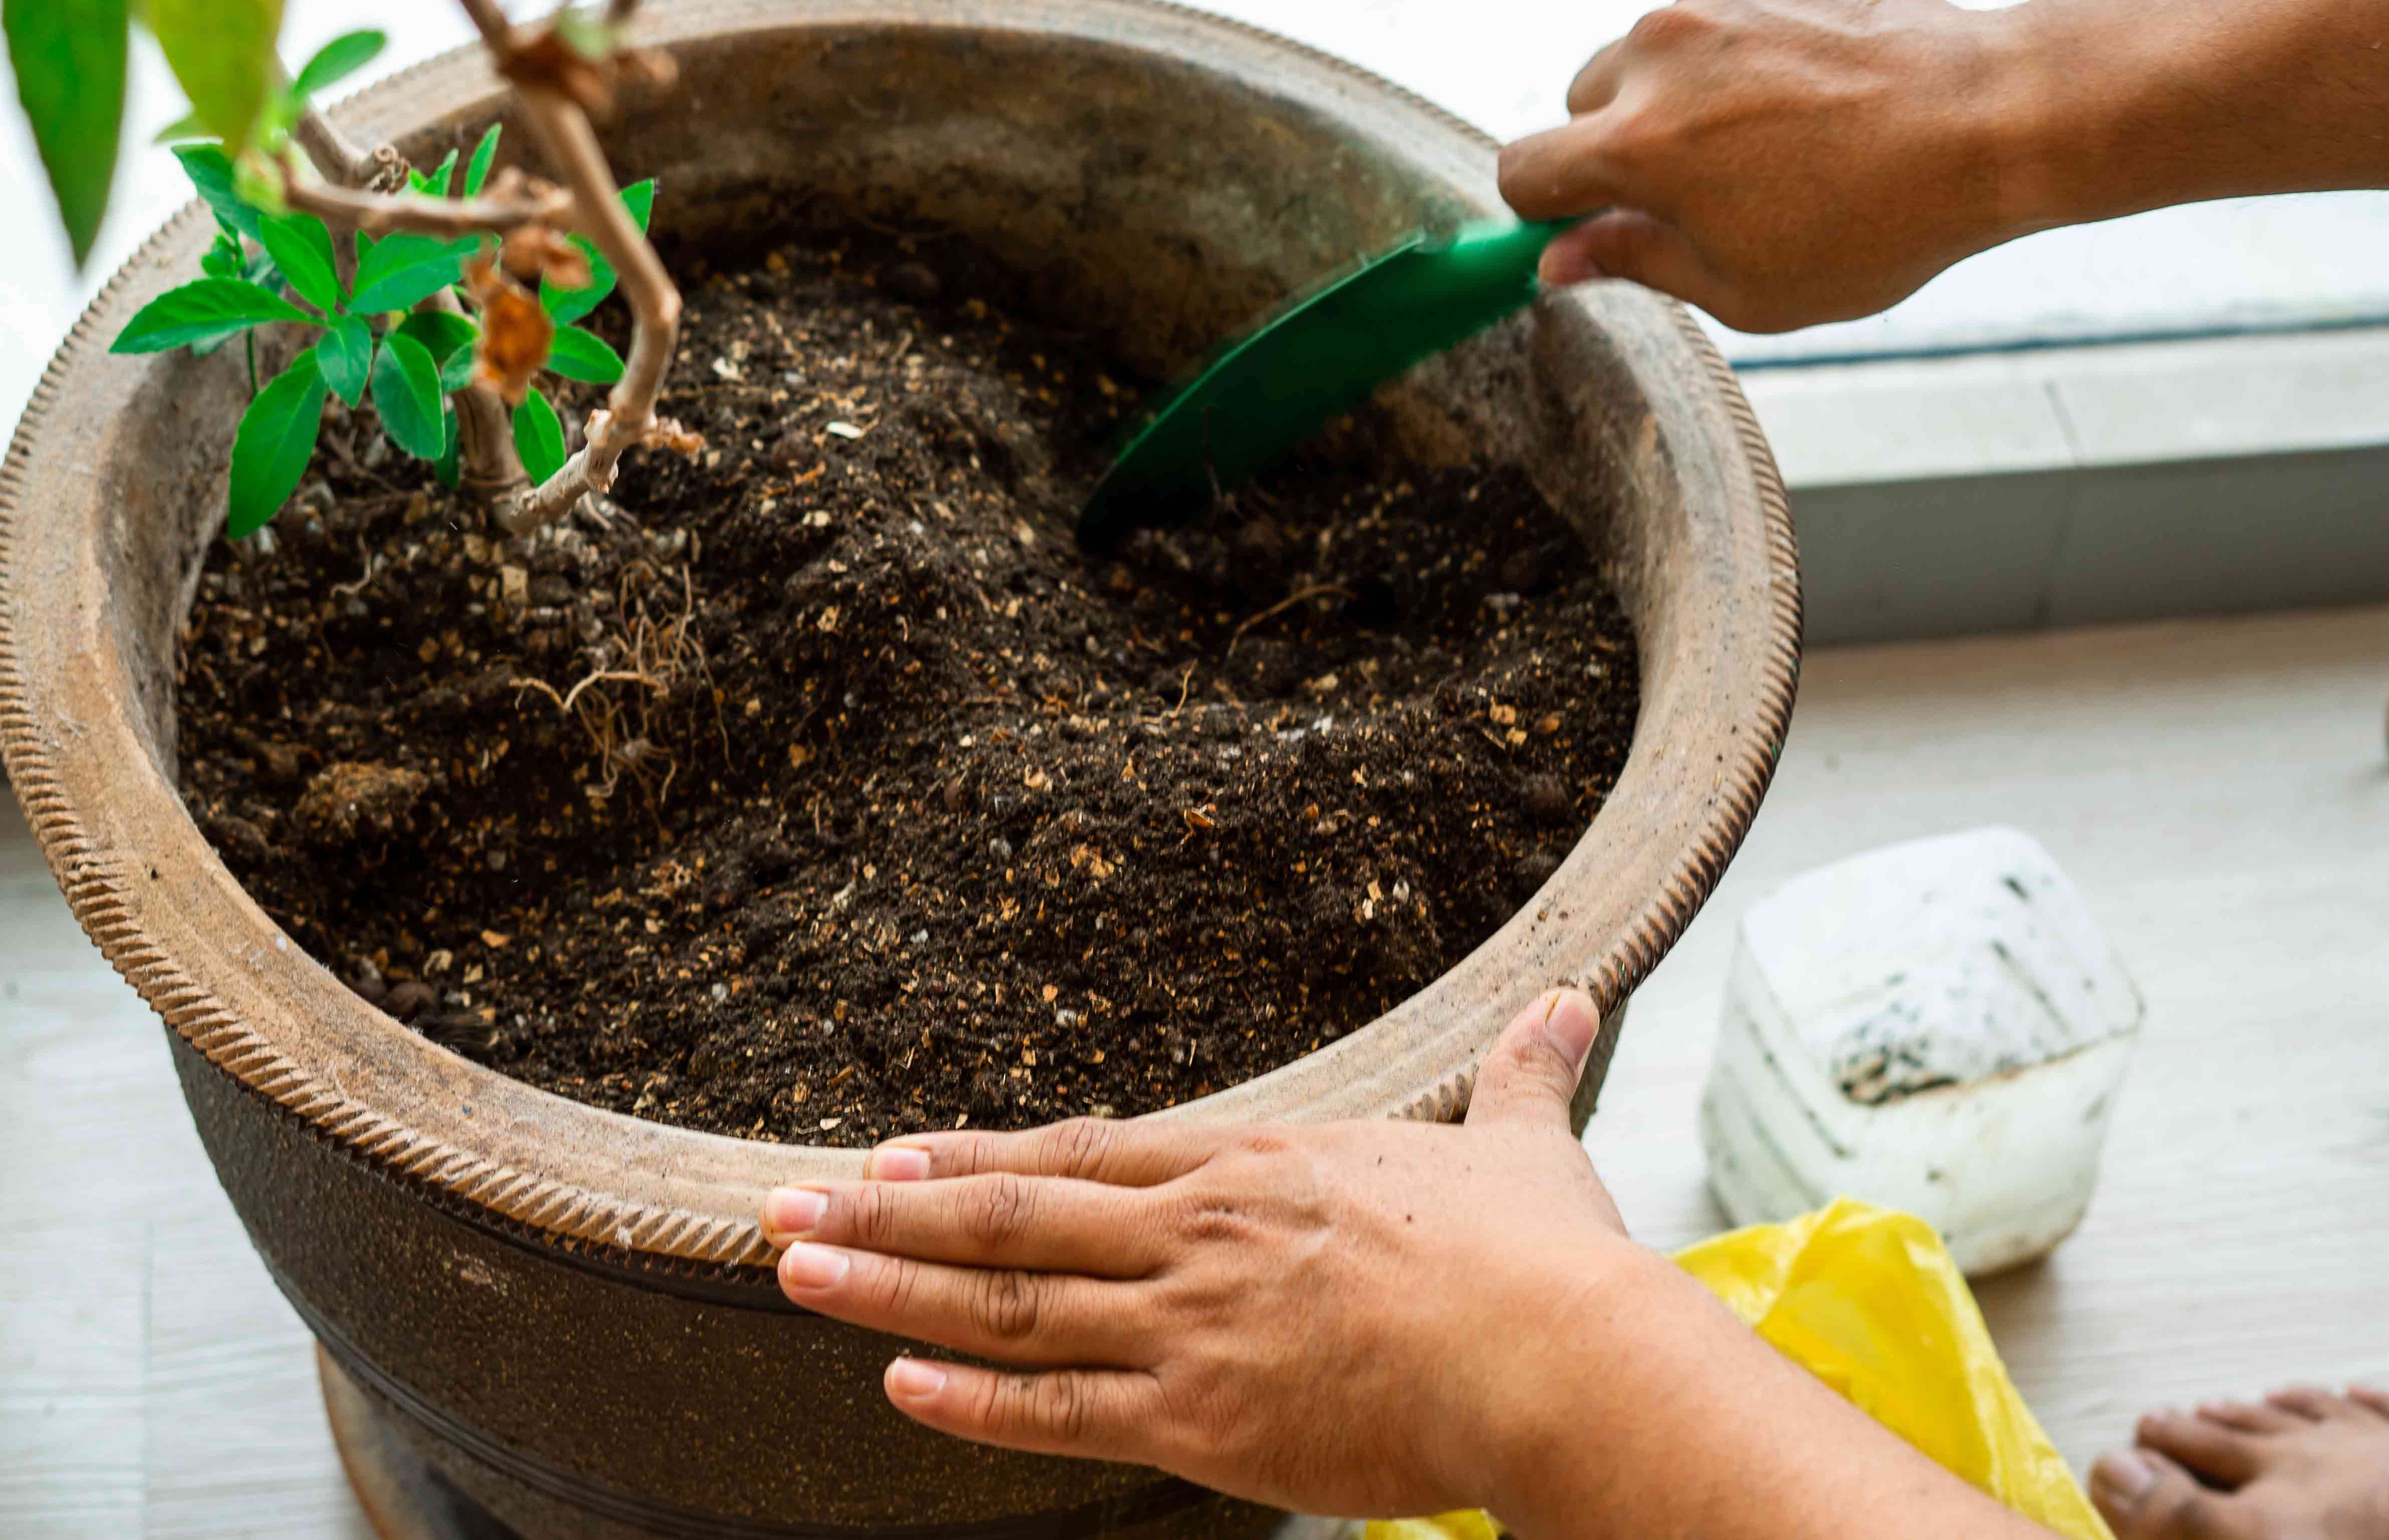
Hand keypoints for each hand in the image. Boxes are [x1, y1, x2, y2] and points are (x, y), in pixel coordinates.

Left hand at [757, 989, 1650, 1520]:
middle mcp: (1200, 1233)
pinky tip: (893, 1384)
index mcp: (1257, 1166)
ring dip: (889, 1287)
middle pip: (1014, 1215)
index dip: (981, 1153)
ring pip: (1007, 1303)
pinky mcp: (1203, 1422)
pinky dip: (969, 1401)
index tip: (894, 1152)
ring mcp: (1191, 1325)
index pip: (1087, 1152)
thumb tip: (1573, 1001)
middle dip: (888, 1211)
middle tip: (779, 1206)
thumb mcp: (1524, 1148)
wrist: (1558, 1358)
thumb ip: (1524, 1074)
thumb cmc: (1544, 1260)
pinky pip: (1059, 1410)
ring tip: (795, 1273)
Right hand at [1499, 0, 2038, 332]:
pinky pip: (1718, 3)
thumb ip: (1635, 263)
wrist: (1986, 119)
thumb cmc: (1873, 222)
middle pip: (1583, 101)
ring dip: (1683, 86)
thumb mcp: (1745, 287)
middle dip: (1620, 141)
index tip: (1585, 221)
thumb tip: (1559, 260)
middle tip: (1704, 183)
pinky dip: (1742, 39)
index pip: (1525, 171)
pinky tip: (1807, 80)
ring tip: (1774, 127)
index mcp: (1637, 147)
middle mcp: (1656, 52)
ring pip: (1652, 48)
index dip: (1545, 207)